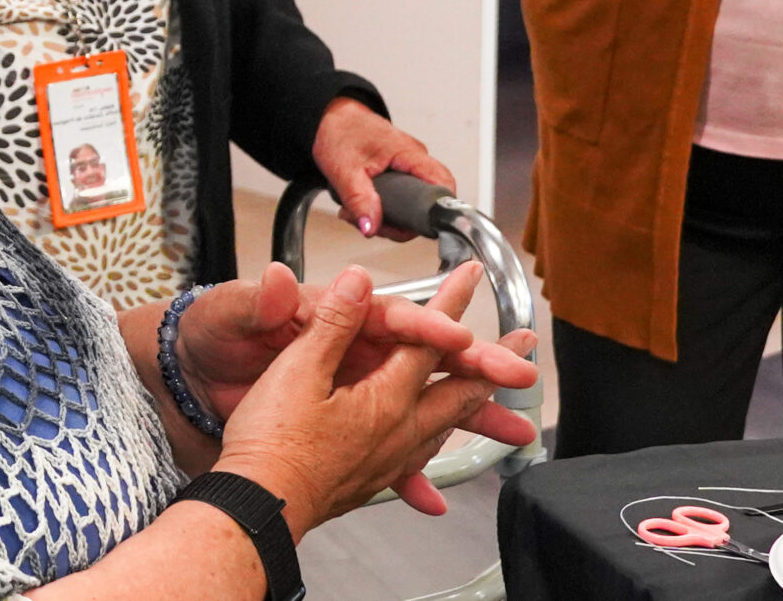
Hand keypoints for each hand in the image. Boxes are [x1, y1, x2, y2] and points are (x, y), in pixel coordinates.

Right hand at [211, 266, 531, 534]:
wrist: (258, 507)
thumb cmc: (272, 444)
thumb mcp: (297, 369)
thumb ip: (331, 323)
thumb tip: (358, 281)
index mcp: (386, 397)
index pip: (429, 339)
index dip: (452, 302)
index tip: (472, 277)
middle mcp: (399, 430)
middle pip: (457, 391)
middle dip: (490, 363)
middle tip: (523, 350)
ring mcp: (388, 459)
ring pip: (444, 427)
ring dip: (472, 407)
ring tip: (493, 400)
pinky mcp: (369, 480)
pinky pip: (417, 460)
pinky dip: (434, 453)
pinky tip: (432, 464)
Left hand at [312, 98, 453, 238]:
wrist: (329, 117)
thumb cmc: (340, 132)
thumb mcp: (345, 170)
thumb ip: (359, 200)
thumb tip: (371, 227)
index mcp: (409, 153)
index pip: (442, 184)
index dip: (436, 211)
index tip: (410, 226)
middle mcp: (414, 160)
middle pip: (424, 204)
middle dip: (396, 223)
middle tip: (368, 222)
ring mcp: (407, 167)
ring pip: (410, 206)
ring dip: (383, 218)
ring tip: (355, 212)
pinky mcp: (398, 173)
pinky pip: (400, 200)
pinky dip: (381, 209)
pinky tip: (360, 207)